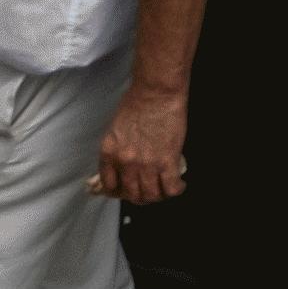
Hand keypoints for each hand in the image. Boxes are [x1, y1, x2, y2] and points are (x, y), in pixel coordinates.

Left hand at [96, 81, 188, 203]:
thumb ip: (116, 151)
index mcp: (109, 153)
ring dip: (158, 196)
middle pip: (131, 194)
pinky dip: (176, 190)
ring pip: (151, 195)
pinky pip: (170, 188)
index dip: (119, 192)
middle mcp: (125, 162)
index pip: (110, 186)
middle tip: (147, 191)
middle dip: (140, 197)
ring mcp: (146, 164)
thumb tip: (122, 167)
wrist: (156, 92)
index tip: (126, 191)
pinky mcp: (167, 161)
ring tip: (163, 189)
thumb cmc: (137, 103)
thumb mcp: (115, 130)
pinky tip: (178, 186)